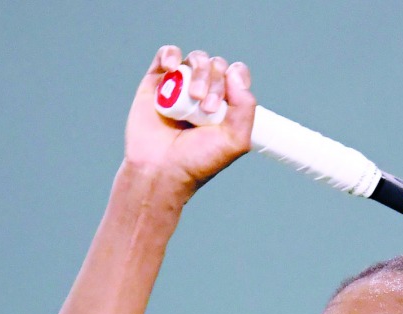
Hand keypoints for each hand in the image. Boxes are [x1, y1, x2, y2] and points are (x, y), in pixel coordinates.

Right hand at [123, 45, 256, 195]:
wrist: (162, 169)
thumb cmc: (198, 160)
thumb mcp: (235, 141)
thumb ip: (245, 107)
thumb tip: (234, 73)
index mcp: (226, 105)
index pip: (236, 75)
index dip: (236, 79)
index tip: (228, 101)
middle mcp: (204, 92)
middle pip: (217, 66)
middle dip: (215, 83)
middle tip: (206, 109)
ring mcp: (181, 86)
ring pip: (196, 59)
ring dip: (199, 73)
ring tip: (193, 98)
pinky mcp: (157, 82)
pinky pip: (167, 54)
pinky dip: (171, 55)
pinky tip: (172, 67)